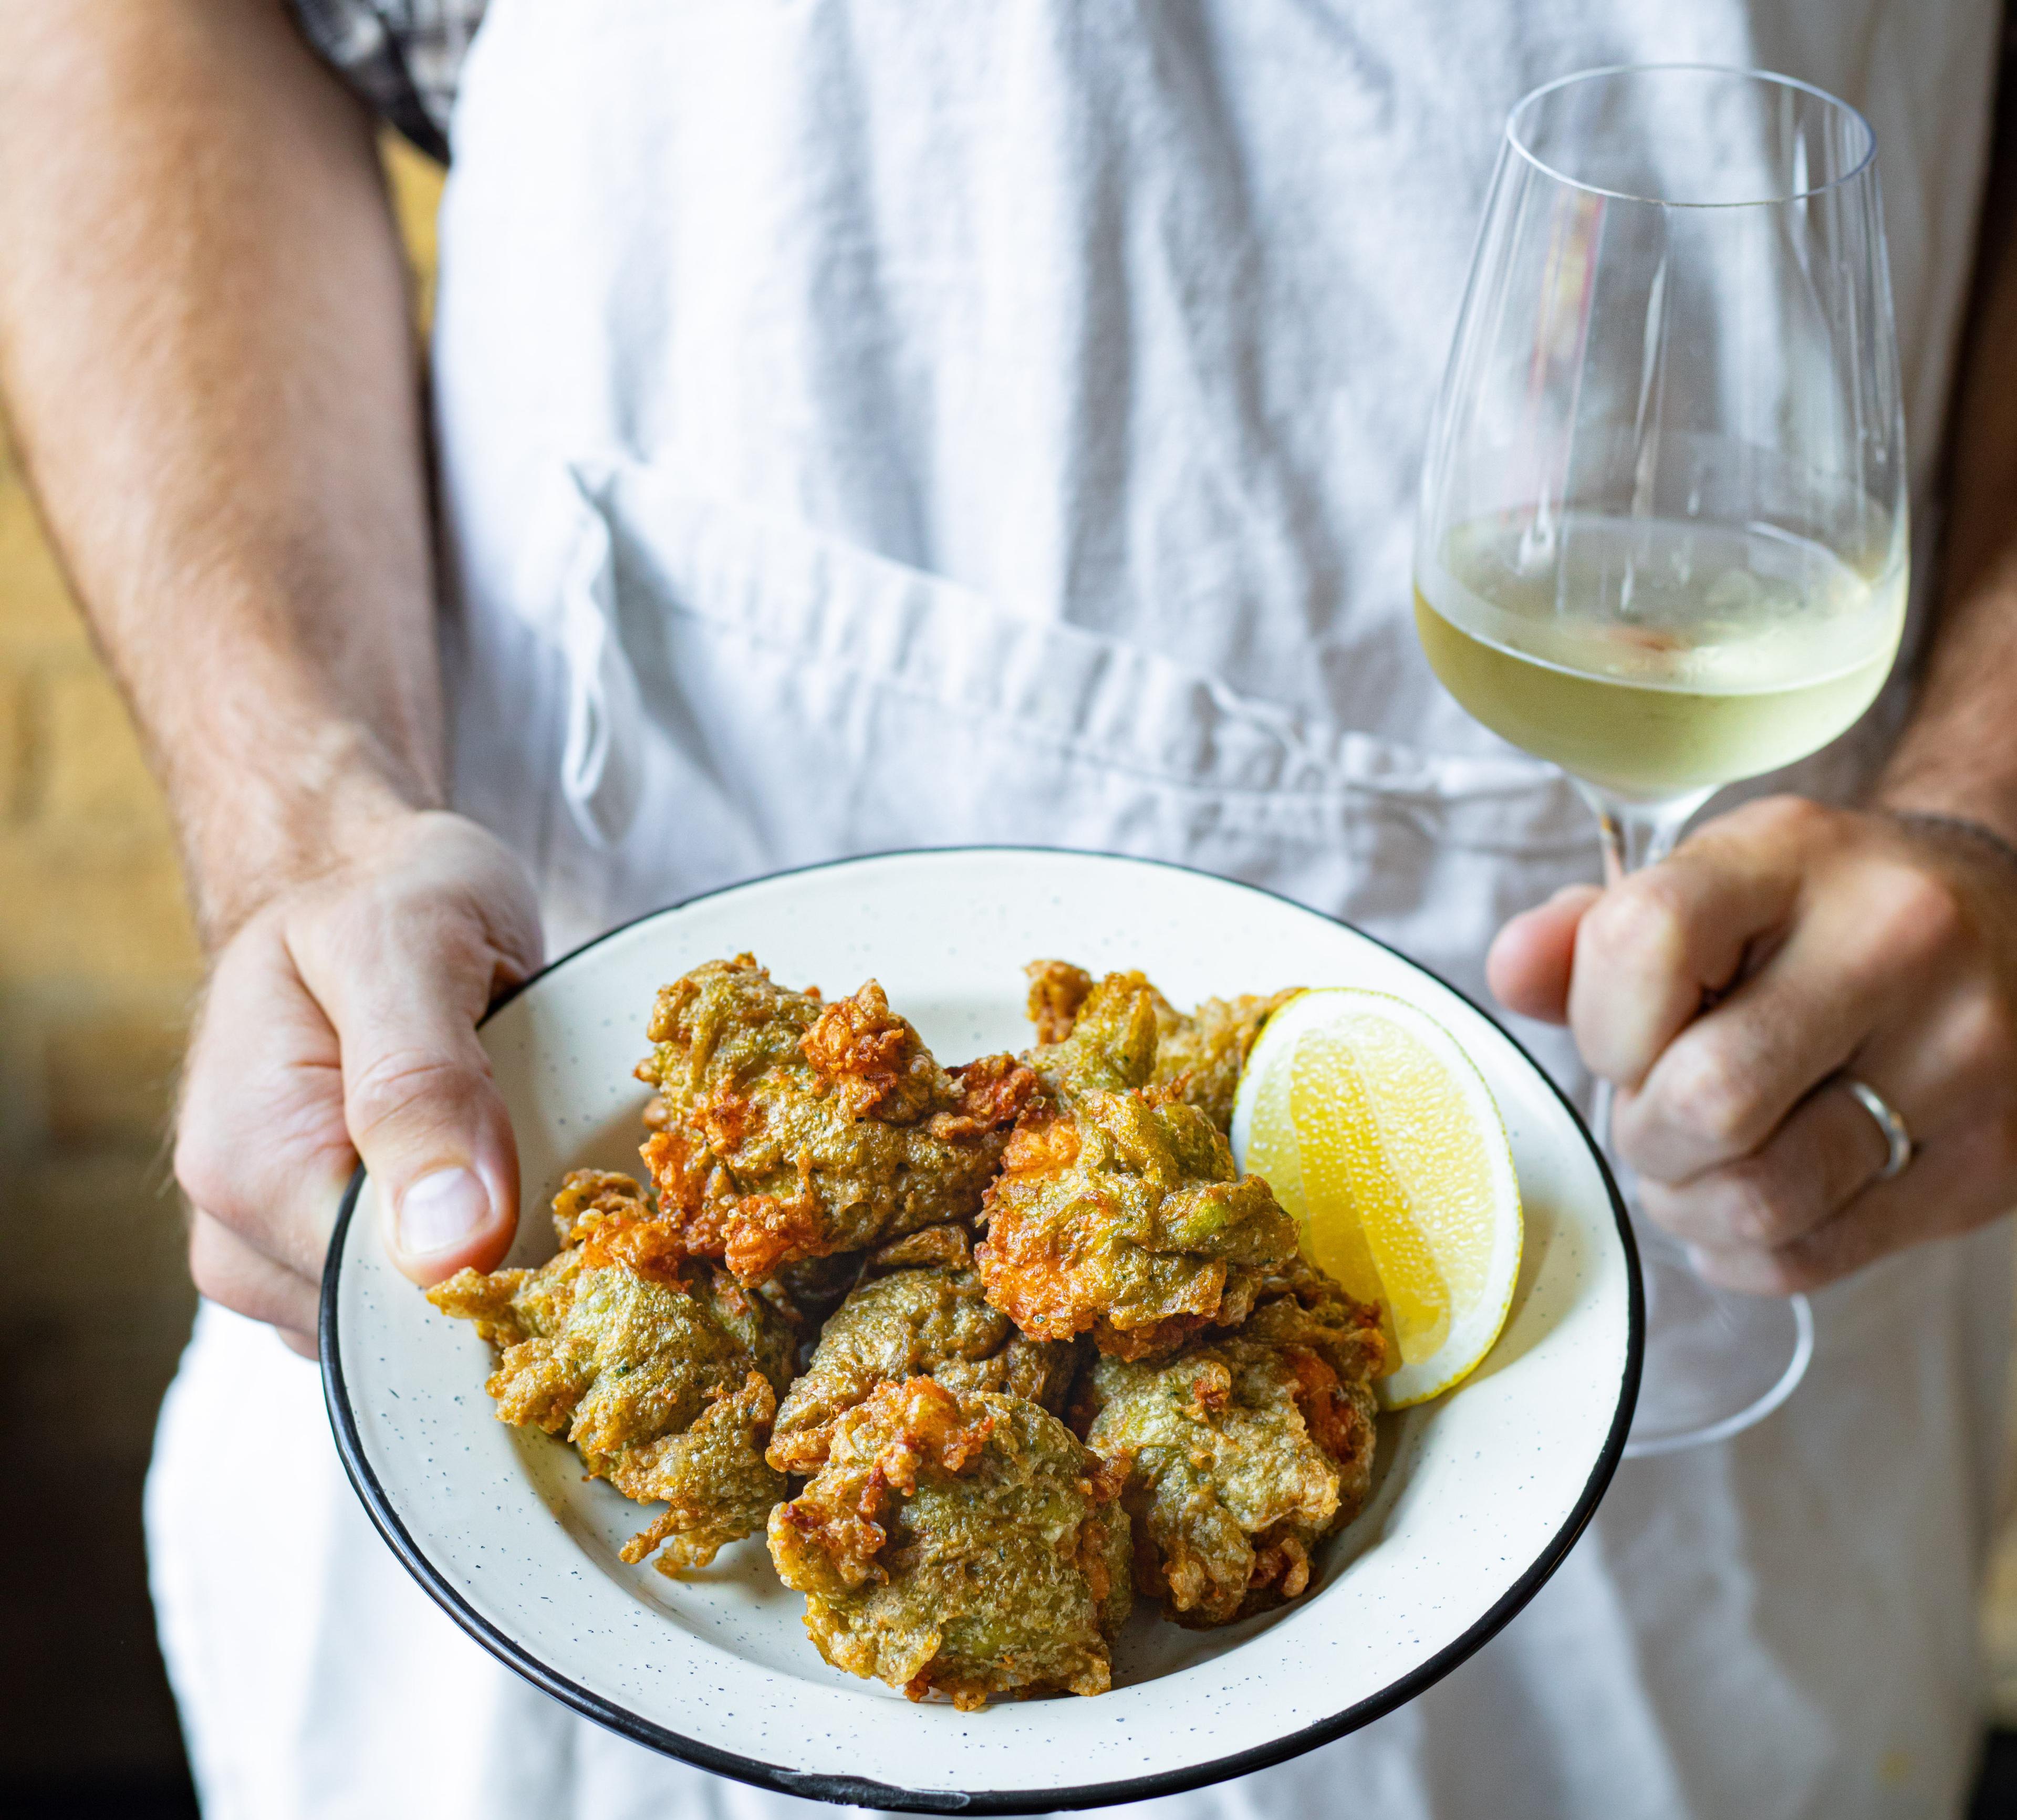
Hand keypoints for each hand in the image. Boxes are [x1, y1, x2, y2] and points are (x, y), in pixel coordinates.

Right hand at [174, 811, 542, 1354]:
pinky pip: (414, 1298)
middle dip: (498, 1262)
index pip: (388, 1301)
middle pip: (403, 1324)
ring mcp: (279, 1254)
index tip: (574, 1209)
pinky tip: (505, 1177)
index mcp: (248, 1167)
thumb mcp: (406, 945)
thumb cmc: (378, 895)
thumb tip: (449, 1249)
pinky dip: (477, 1249)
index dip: (496, 1270)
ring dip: (494, 1255)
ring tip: (528, 1146)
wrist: (353, 878)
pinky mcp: (326, 1254)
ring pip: (414, 1323)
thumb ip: (421, 1087)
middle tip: (560, 1155)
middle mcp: (243, 1232)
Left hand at [1487, 796, 2016, 1292]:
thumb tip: (1512, 969)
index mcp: (1793, 857)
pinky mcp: (1987, 1161)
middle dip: (1644, 1132)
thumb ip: (1591, 937)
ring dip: (1688, 1201)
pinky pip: (1812, 1255)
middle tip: (1655, 1113)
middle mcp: (1894, 944)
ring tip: (1698, 1160)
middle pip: (1706, 1098)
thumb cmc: (1817, 916)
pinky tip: (1746, 1204)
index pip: (1645, 941)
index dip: (1601, 1021)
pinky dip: (1745, 1250)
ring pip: (1760, 1196)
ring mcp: (1958, 1058)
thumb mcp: (1708, 886)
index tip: (1619, 1036)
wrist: (2004, 923)